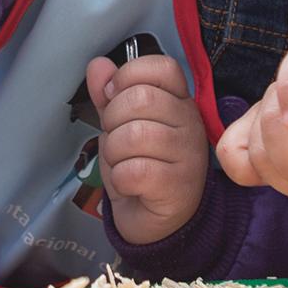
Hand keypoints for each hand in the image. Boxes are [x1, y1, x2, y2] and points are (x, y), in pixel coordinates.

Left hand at [86, 53, 208, 243]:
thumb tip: (98, 66)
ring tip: (123, 163)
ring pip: (135, 135)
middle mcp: (189, 123)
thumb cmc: (142, 168)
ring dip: (114, 152)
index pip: (161, 66)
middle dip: (112, 119)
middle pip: (141, 98)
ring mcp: (188, 155)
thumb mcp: (121, 125)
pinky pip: (134, 170)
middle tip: (116, 140)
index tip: (113, 97)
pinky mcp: (178, 187)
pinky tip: (129, 184)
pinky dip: (120, 179)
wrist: (158, 221)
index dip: (128, 76)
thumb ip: (109, 95)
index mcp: (178, 101)